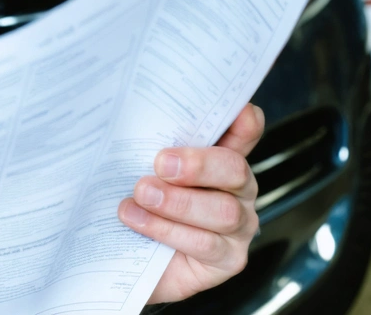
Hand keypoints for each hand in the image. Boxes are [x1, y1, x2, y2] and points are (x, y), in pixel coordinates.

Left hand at [118, 103, 264, 303]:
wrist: (127, 260)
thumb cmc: (138, 205)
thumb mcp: (140, 169)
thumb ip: (147, 147)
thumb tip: (127, 119)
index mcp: (219, 160)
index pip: (242, 134)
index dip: (243, 122)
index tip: (241, 111)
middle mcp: (236, 190)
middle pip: (234, 169)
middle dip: (198, 164)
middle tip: (161, 163)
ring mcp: (239, 226)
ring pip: (223, 211)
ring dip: (177, 202)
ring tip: (141, 194)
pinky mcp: (229, 259)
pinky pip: (206, 244)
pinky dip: (168, 230)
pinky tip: (139, 221)